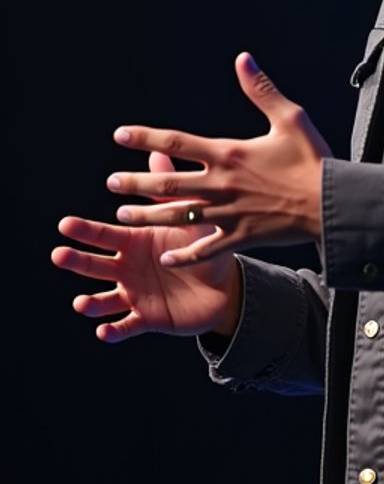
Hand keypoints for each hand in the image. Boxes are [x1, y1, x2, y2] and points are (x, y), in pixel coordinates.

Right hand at [52, 153, 241, 341]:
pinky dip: (113, 331)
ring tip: (82, 303)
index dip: (85, 230)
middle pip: (95, 265)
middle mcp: (127, 268)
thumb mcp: (187, 218)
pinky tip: (105, 331)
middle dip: (76, 260)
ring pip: (104, 300)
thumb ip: (170, 190)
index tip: (65, 224)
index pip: (104, 234)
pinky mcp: (146, 318)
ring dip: (90, 303)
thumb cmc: (201, 246)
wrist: (224, 285)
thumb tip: (157, 152)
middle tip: (60, 254)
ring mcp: (133, 294)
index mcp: (134, 242)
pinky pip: (126, 327)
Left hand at [105, 52, 330, 267]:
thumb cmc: (313, 159)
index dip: (145, 137)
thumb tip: (243, 59)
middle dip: (135, 183)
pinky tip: (166, 256)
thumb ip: (261, 90)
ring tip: (124, 216)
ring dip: (148, 216)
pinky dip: (185, 254)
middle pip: (167, 184)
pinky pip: (205, 249)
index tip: (120, 135)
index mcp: (228, 153)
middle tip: (111, 183)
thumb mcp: (290, 118)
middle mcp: (221, 184)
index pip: (176, 142)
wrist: (331, 204)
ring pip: (178, 216)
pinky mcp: (241, 237)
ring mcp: (229, 214)